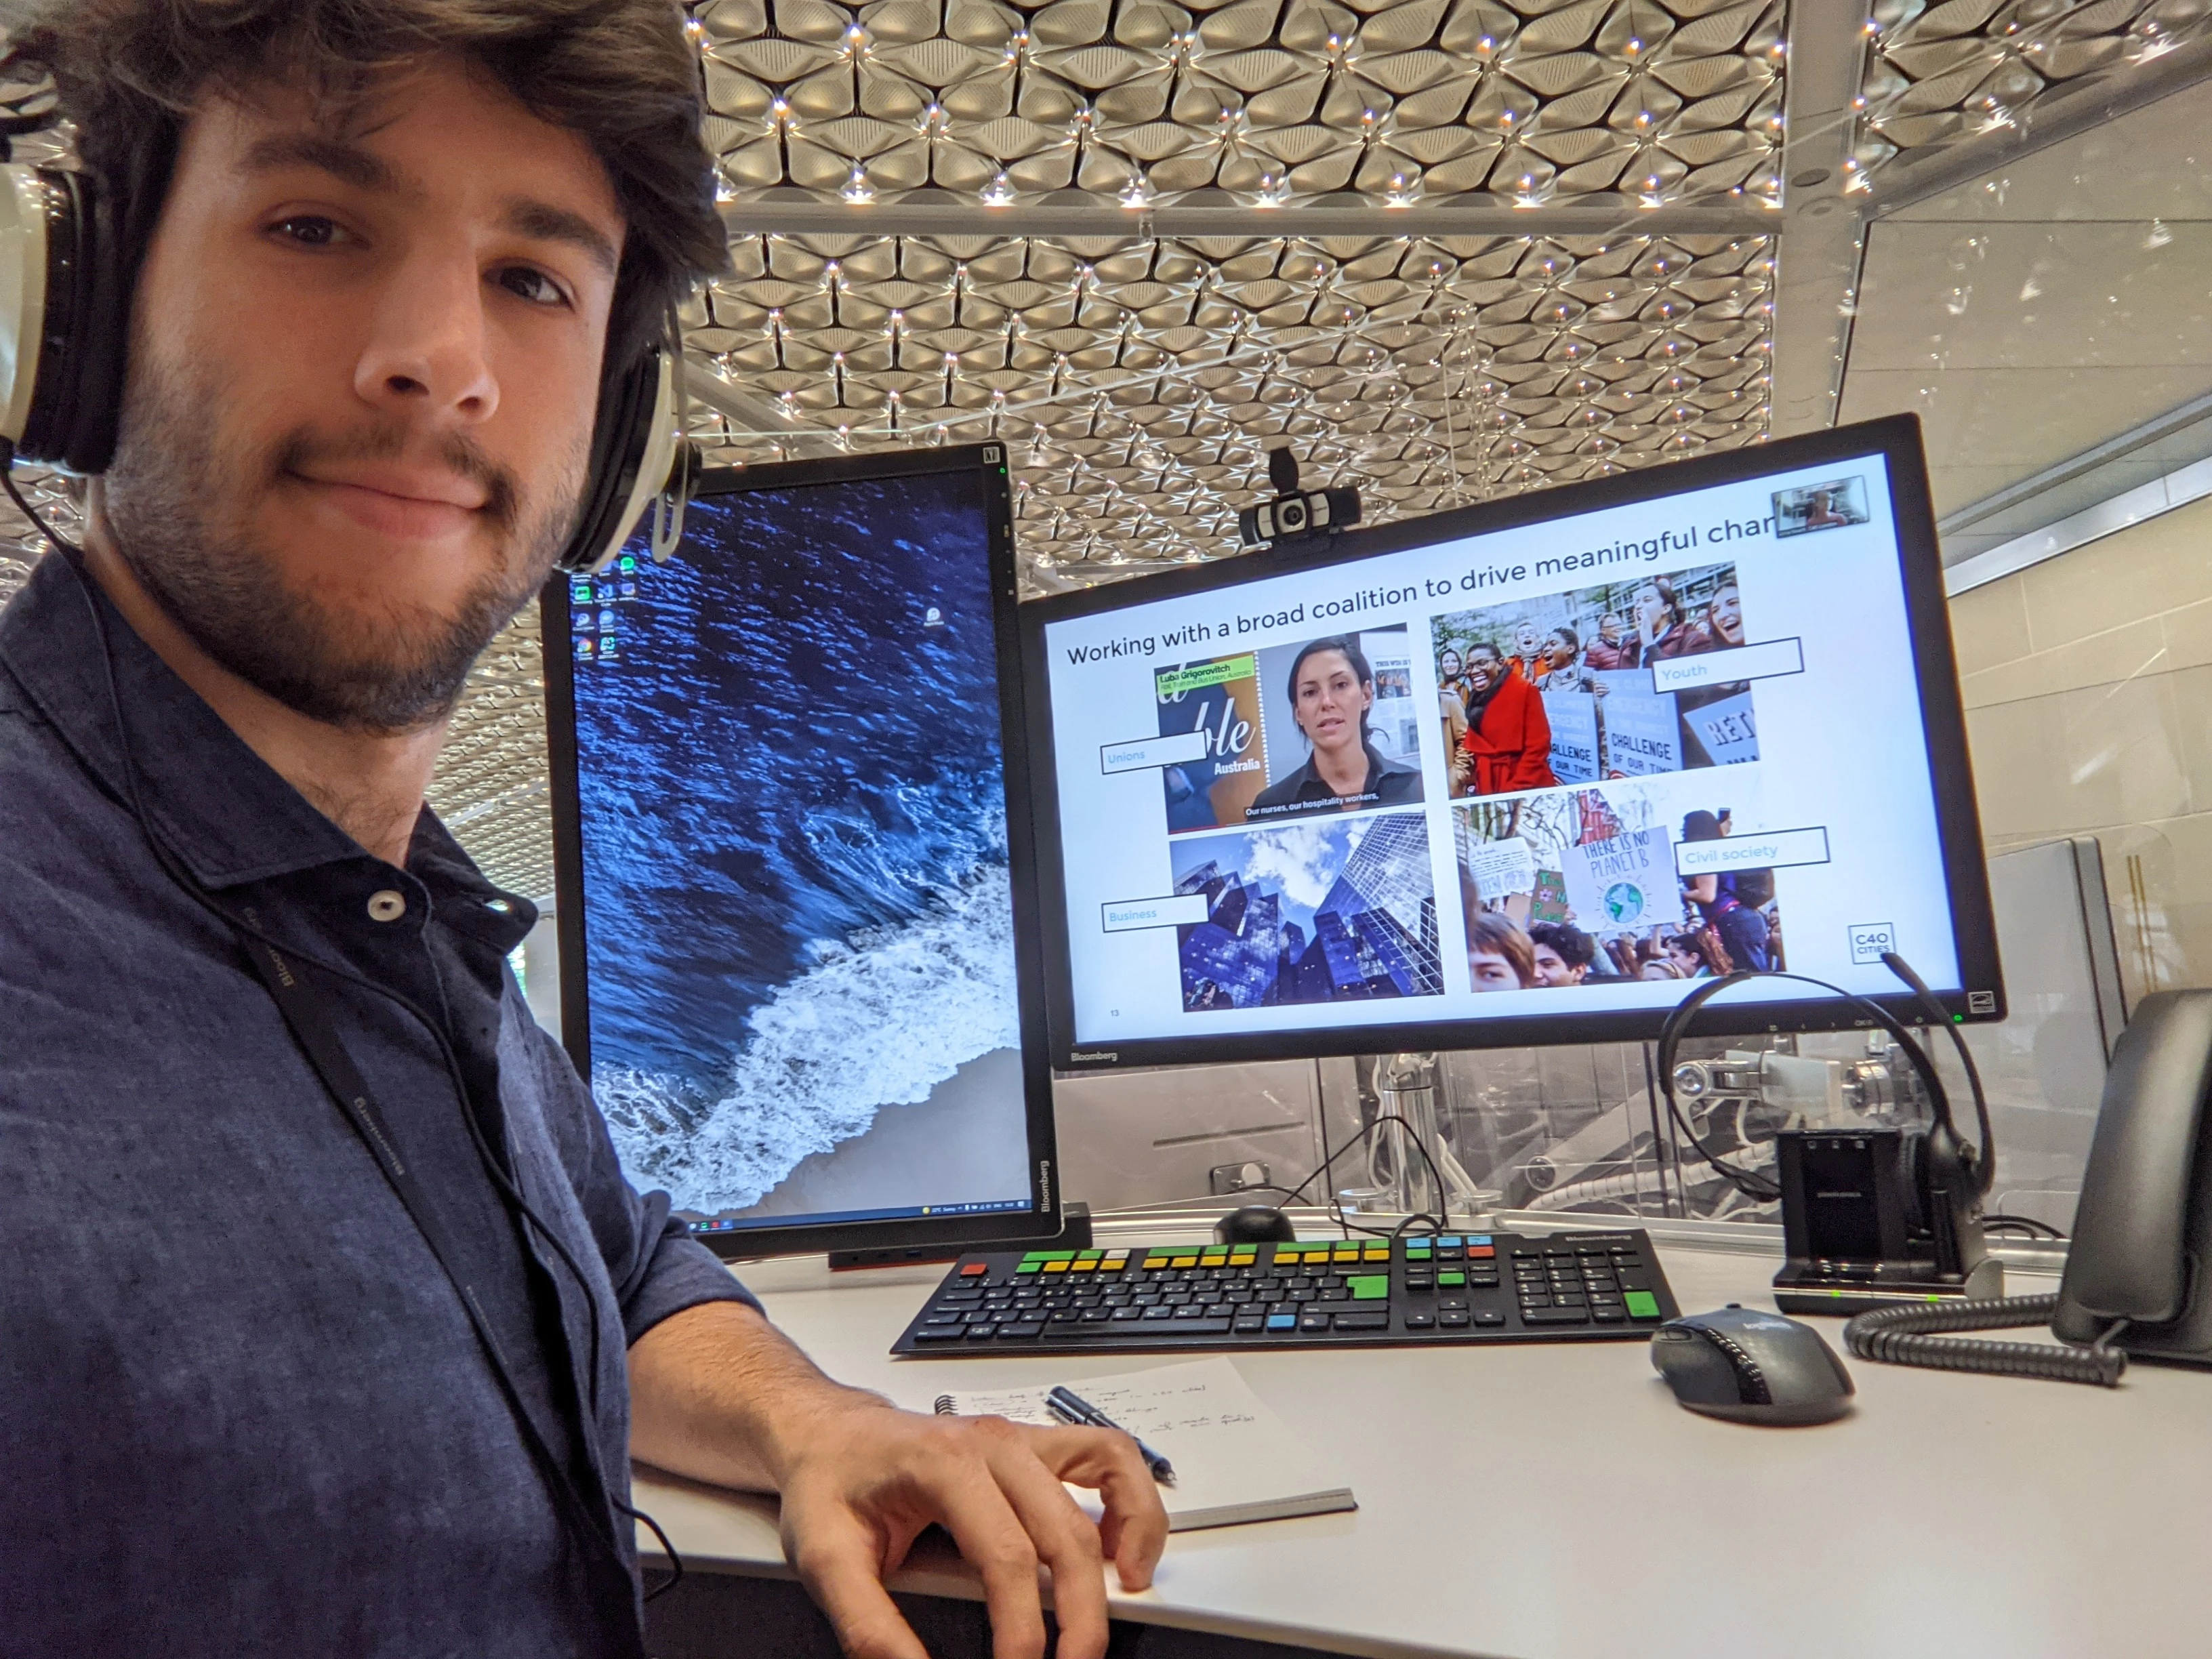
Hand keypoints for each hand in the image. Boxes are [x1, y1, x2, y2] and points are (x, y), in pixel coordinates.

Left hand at [773, 1396, 1168, 1658]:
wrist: (829, 1435)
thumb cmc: (829, 1483)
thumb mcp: (825, 1560)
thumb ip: (871, 1627)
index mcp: (945, 1462)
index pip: (1008, 1558)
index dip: (1023, 1630)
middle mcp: (994, 1441)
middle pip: (1066, 1532)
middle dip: (1081, 1616)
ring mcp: (1020, 1439)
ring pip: (1108, 1473)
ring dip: (1131, 1536)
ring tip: (1129, 1594)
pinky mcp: (1033, 1448)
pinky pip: (1107, 1453)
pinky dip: (1130, 1496)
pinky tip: (1121, 1548)